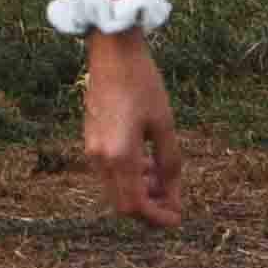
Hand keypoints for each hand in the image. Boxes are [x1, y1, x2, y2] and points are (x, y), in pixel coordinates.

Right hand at [82, 32, 181, 225]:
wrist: (112, 50)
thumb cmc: (142, 82)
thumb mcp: (164, 124)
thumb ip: (169, 163)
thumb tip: (173, 195)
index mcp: (120, 155)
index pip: (136, 206)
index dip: (158, 218)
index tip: (177, 218)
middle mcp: (100, 157)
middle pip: (122, 204)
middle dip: (149, 208)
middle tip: (172, 201)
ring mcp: (91, 148)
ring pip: (114, 189)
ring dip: (138, 193)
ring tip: (162, 179)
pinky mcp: (89, 137)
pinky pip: (108, 172)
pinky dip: (127, 177)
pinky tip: (145, 162)